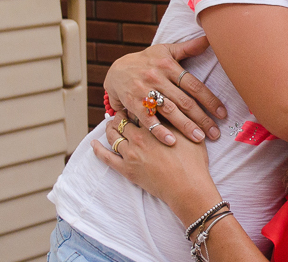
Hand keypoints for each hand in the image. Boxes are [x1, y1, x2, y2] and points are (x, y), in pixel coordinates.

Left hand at [91, 111, 219, 223]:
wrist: (188, 187)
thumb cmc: (193, 162)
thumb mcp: (191, 134)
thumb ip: (181, 120)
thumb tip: (177, 107)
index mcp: (154, 127)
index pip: (140, 110)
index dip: (137, 104)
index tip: (135, 101)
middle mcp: (139, 137)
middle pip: (123, 120)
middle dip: (121, 114)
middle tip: (120, 111)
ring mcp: (130, 153)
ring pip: (113, 135)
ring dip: (109, 128)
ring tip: (109, 124)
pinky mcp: (126, 169)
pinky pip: (106, 158)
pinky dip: (98, 149)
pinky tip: (93, 143)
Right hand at [104, 37, 225, 144]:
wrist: (116, 69)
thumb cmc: (147, 61)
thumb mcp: (166, 50)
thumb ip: (189, 47)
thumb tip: (210, 38)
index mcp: (169, 66)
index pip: (194, 85)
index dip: (210, 100)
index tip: (223, 114)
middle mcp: (158, 78)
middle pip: (184, 101)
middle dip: (202, 118)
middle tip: (216, 133)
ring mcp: (144, 91)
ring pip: (169, 110)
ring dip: (185, 126)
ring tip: (199, 139)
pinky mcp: (132, 103)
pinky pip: (148, 119)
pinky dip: (159, 130)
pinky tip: (171, 141)